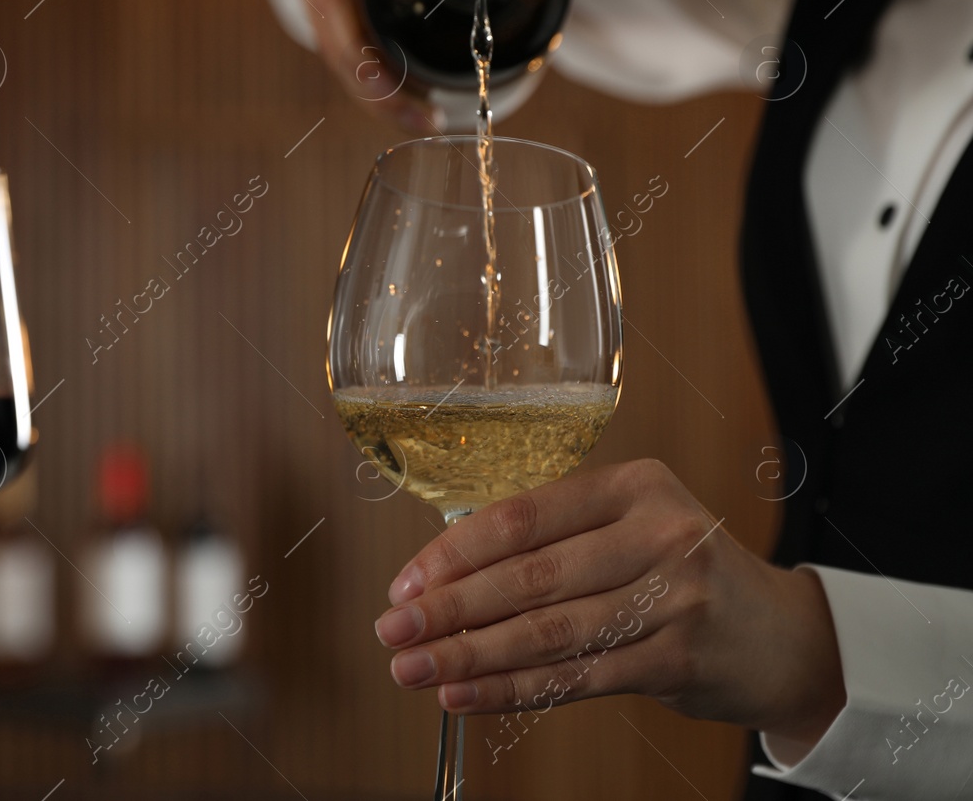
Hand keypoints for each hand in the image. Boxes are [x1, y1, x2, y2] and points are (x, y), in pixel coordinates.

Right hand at [283, 0, 584, 133]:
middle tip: (423, 121)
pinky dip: (358, 69)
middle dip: (371, 89)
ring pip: (325, 44)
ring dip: (366, 88)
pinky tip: (395, 93)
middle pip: (328, 34)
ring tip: (419, 117)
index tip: (390, 85)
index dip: (355, 48)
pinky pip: (325, 36)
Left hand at [373, 458, 845, 751]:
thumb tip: (443, 573)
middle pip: (529, 577)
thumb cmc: (683, 575)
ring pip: (547, 632)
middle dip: (449, 609)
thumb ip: (555, 539)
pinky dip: (510, 689)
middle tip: (393, 631)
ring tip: (413, 668)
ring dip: (468, 655)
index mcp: (634, 486)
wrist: (786, 637)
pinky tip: (463, 694)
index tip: (405, 584)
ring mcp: (674, 597)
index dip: (454, 552)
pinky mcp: (678, 657)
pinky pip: (575, 678)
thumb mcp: (632, 528)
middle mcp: (659, 533)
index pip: (523, 517)